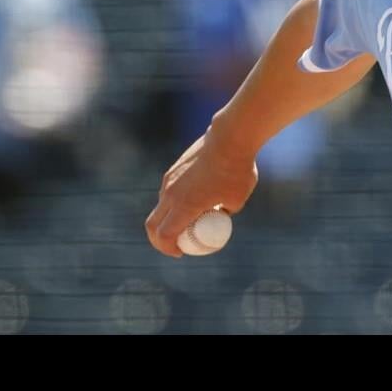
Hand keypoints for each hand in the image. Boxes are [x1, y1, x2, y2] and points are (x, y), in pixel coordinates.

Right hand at [144, 131, 257, 256]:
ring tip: (188, 221)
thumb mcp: (238, 199)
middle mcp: (170, 193)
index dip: (168, 248)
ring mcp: (169, 179)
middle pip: (153, 224)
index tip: (180, 252)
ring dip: (168, 218)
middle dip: (159, 240)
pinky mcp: (173, 169)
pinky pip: (168, 191)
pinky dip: (174, 202)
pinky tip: (192, 200)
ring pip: (160, 206)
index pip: (164, 235)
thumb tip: (222, 215)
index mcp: (184, 205)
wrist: (230, 138)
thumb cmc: (237, 170)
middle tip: (175, 245)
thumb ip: (227, 211)